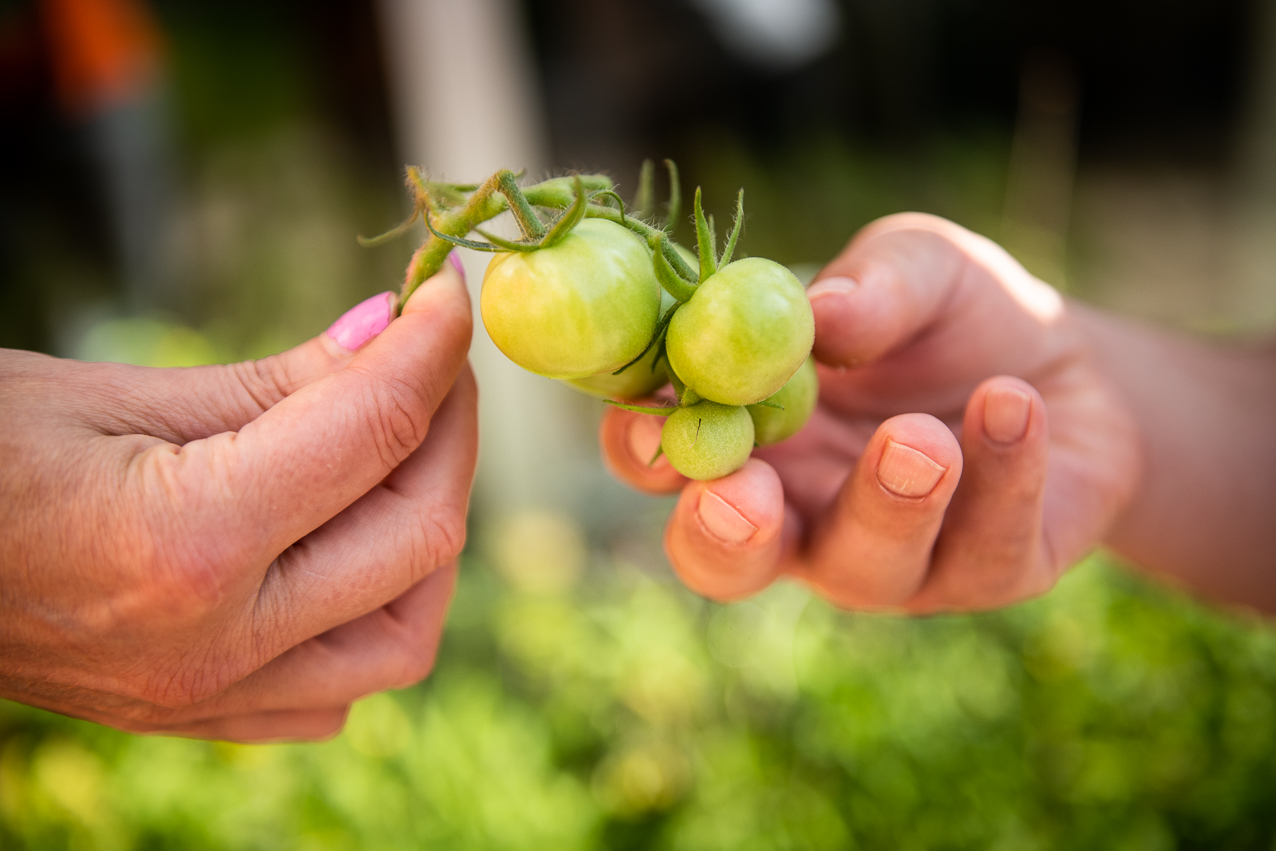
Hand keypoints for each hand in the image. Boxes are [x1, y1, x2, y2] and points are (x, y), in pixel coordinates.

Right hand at [0, 261, 474, 740]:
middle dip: (451, 433)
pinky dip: (377, 611)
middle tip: (435, 361)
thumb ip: (277, 381)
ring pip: (404, 636)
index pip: (375, 428)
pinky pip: (340, 687)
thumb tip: (390, 332)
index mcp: (191, 542)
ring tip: (404, 451)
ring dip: (430, 533)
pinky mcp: (200, 718)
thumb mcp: (114, 396)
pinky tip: (351, 545)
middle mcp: (218, 642)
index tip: (448, 292)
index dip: (434, 345)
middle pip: (420, 538)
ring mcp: (212, 698)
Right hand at [601, 213, 1141, 611]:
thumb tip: (818, 311)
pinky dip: (999, 473)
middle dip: (723, 538)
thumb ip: (870, 284)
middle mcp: (797, 512)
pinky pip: (982, 550)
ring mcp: (887, 559)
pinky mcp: (985, 576)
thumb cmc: (955, 315)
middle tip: (742, 497)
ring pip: (861, 567)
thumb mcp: (919, 265)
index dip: (640, 447)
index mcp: (747, 436)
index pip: (660, 457)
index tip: (652, 421)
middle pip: (726, 562)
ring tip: (921, 439)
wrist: (1076, 366)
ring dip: (884, 504)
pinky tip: (1014, 402)